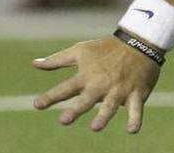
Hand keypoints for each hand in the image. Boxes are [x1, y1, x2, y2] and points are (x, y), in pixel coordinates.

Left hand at [32, 36, 160, 132]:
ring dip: (103, 116)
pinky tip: (131, 131)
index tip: (37, 105)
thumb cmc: (106, 48)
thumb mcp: (80, 51)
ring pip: (111, 105)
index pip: (66, 88)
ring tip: (95, 128)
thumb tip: (34, 63)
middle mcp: (102, 84)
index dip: (52, 96)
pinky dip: (135, 119)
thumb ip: (57, 60)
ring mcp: (119, 89)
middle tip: (64, 120)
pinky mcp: (136, 93)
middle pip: (87, 99)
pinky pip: (136, 109)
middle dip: (76, 109)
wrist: (139, 42)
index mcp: (87, 75)